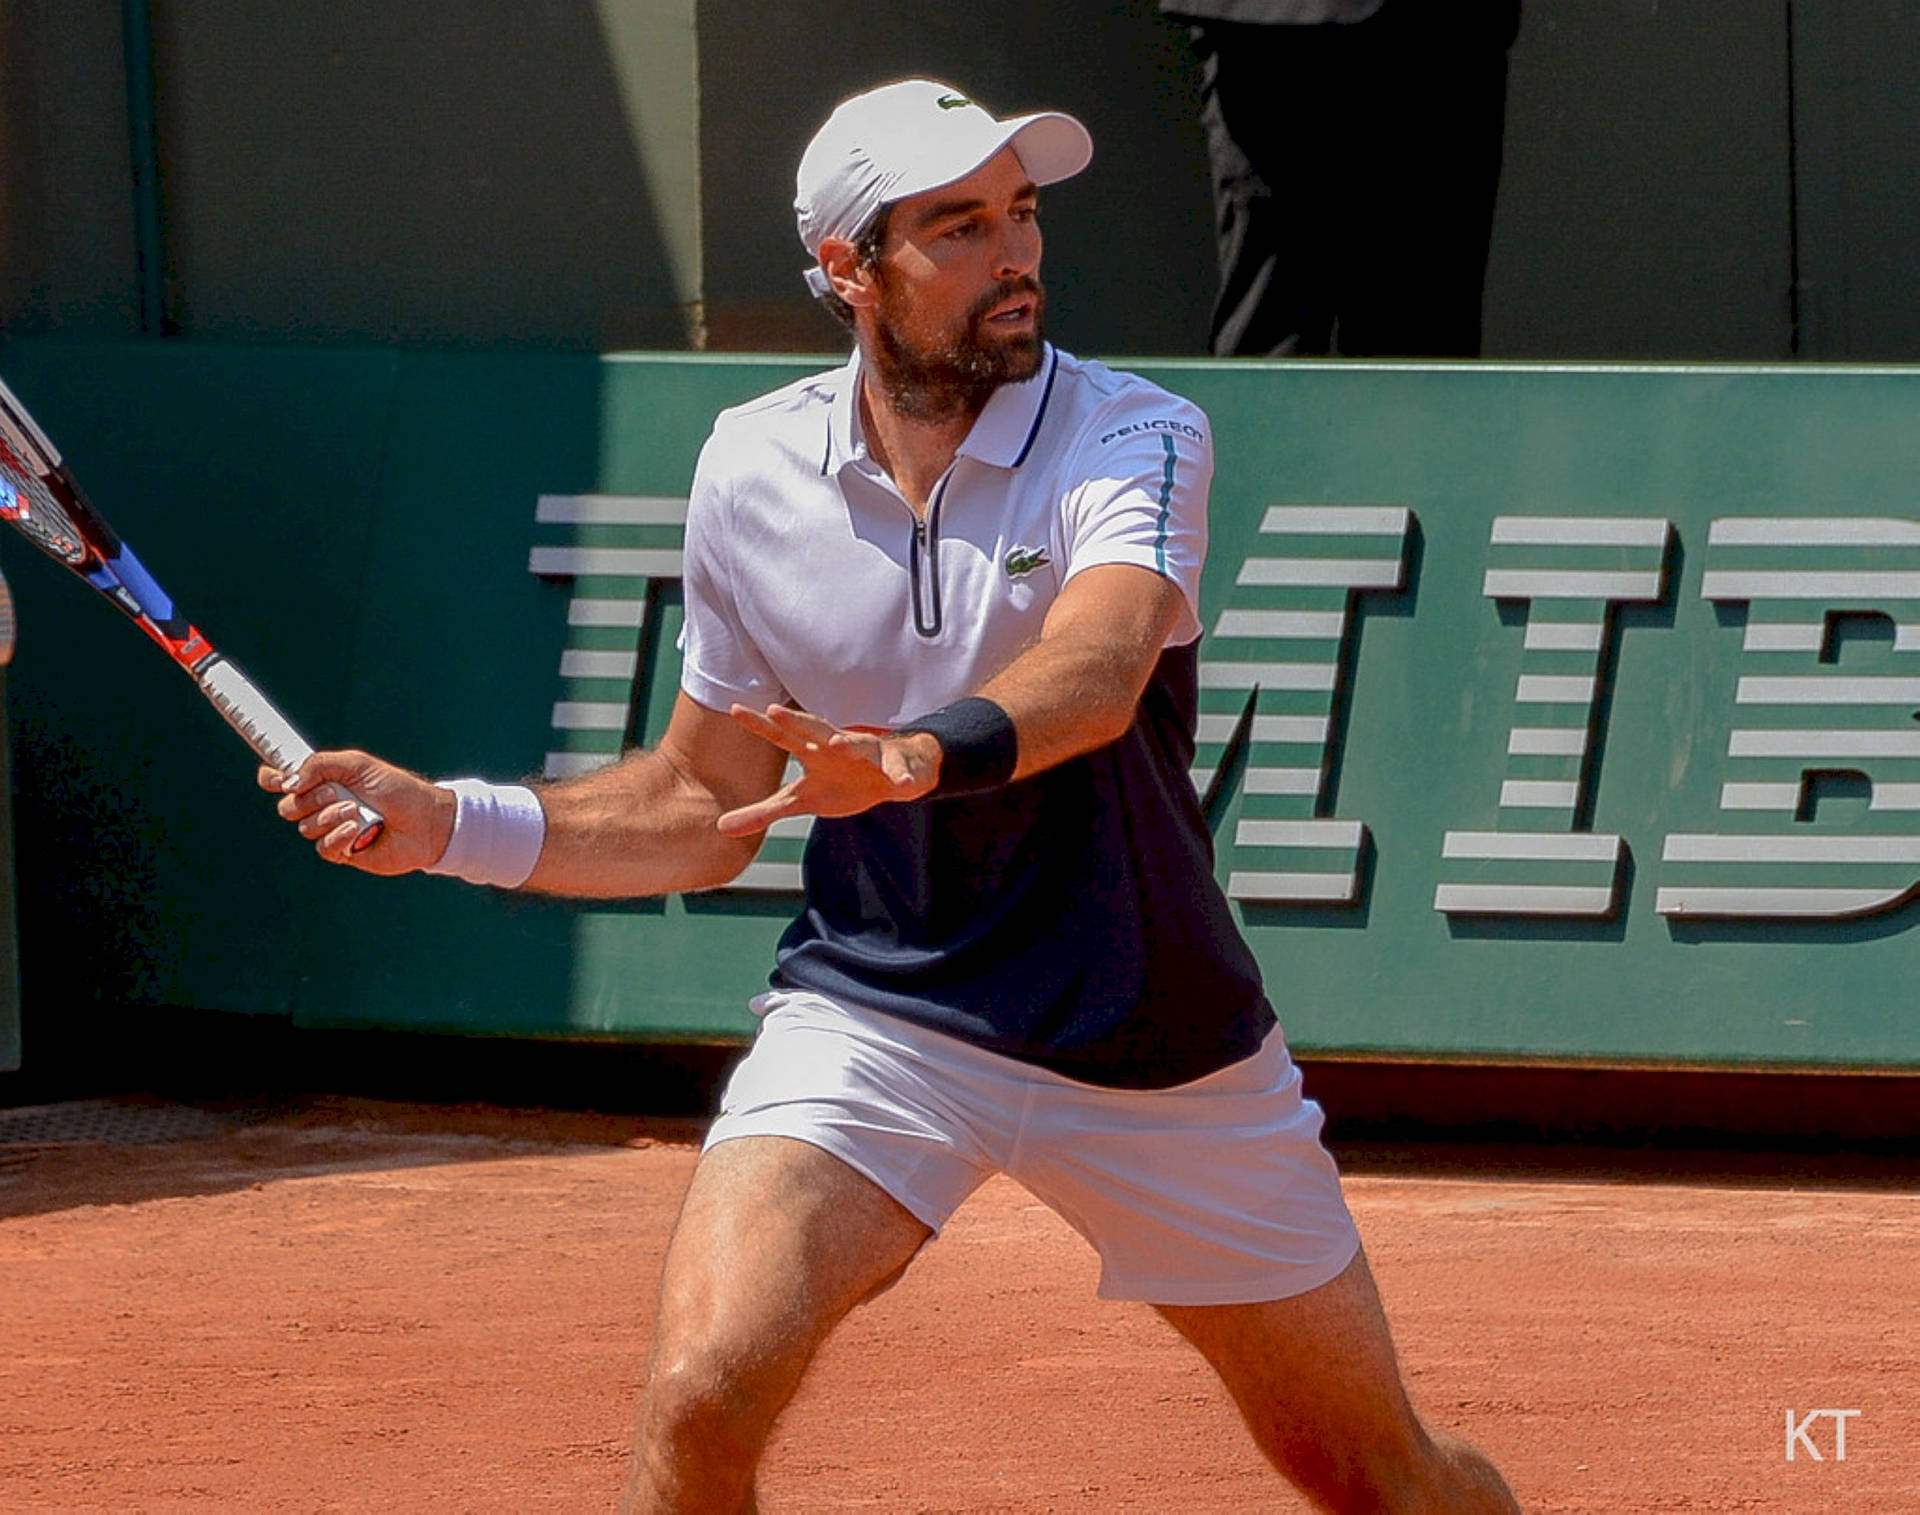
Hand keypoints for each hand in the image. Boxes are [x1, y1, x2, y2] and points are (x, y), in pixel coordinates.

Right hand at [260, 750, 454, 874]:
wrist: (425, 821)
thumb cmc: (397, 789)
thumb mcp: (358, 766)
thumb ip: (320, 765)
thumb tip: (287, 782)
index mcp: (324, 781)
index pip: (284, 779)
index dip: (272, 778)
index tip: (275, 777)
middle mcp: (323, 806)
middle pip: (287, 806)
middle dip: (308, 799)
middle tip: (333, 793)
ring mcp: (331, 830)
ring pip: (305, 827)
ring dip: (329, 817)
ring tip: (357, 811)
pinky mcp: (342, 852)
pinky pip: (323, 847)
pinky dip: (338, 837)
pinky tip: (357, 830)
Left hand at [716, 705, 940, 835]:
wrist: (891, 775)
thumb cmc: (841, 782)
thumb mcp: (802, 800)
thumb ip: (765, 811)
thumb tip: (720, 828)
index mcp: (812, 751)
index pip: (781, 736)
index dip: (760, 725)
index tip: (735, 709)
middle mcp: (837, 745)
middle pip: (815, 730)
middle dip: (797, 721)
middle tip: (775, 712)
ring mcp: (867, 753)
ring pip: (858, 745)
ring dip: (848, 742)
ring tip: (838, 743)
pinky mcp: (895, 767)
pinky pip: (898, 771)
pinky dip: (902, 776)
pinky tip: (904, 784)